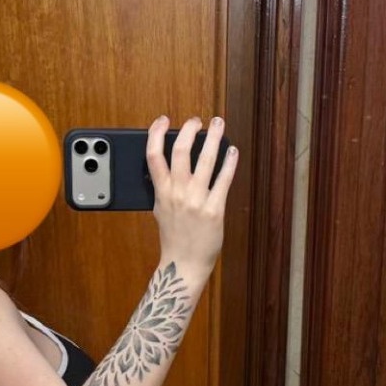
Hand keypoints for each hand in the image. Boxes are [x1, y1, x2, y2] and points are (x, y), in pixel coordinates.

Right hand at [146, 115, 237, 276]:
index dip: (156, 134)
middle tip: (197, 121)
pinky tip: (232, 151)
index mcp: (161, 193)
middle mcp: (178, 193)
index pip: (153, 156)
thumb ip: (161, 189)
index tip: (163, 120)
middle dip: (189, 130)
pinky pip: (223, 180)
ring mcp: (197, 201)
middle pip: (181, 151)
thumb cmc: (173, 239)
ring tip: (218, 124)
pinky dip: (229, 162)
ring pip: (205, 160)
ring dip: (213, 138)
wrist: (184, 264)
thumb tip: (164, 169)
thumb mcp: (160, 210)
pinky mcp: (214, 210)